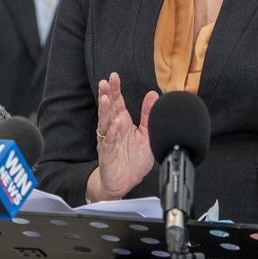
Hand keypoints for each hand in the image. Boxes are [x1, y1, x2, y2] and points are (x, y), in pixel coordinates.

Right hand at [88, 72, 157, 200]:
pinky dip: (112, 133)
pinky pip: (109, 142)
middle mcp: (113, 129)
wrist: (125, 182)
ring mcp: (109, 140)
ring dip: (104, 111)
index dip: (115, 90)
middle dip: (106, 95)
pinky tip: (115, 124)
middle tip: (105, 82)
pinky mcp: (107, 153)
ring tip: (105, 99)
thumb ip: (148, 115)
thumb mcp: (146, 135)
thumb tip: (153, 95)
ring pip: (105, 123)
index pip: (117, 102)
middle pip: (108, 109)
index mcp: (122, 122)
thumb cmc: (133, 160)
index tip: (114, 76)